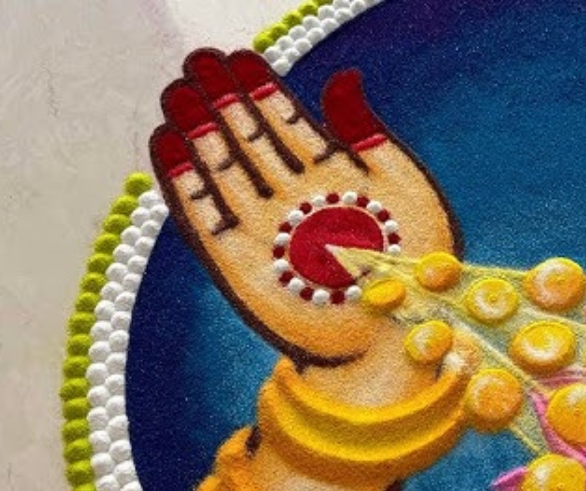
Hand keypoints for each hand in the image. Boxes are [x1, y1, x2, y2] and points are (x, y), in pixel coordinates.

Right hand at [149, 49, 458, 366]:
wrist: (402, 338)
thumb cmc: (418, 267)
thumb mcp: (404, 186)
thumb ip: (367, 134)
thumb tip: (343, 76)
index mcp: (335, 180)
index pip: (288, 124)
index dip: (262, 90)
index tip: (238, 57)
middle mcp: (295, 202)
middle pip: (248, 142)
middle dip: (222, 102)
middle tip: (196, 60)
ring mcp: (268, 233)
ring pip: (224, 172)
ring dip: (198, 133)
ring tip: (178, 93)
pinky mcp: (242, 269)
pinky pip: (206, 220)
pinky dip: (185, 184)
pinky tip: (168, 143)